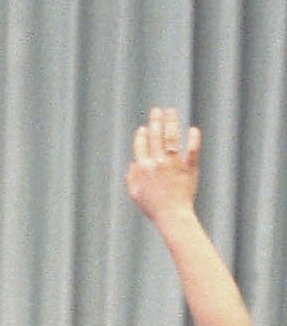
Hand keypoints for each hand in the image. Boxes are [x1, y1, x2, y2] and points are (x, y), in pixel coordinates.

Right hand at [126, 105, 200, 223]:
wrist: (172, 215)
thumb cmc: (152, 206)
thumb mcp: (134, 193)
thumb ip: (131, 176)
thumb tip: (134, 161)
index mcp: (143, 168)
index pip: (141, 146)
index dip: (142, 135)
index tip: (144, 128)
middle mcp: (157, 163)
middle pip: (155, 137)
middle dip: (156, 121)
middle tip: (157, 110)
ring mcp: (173, 164)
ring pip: (171, 138)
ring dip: (171, 123)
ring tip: (171, 112)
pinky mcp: (189, 168)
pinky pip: (191, 150)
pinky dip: (192, 139)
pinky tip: (193, 130)